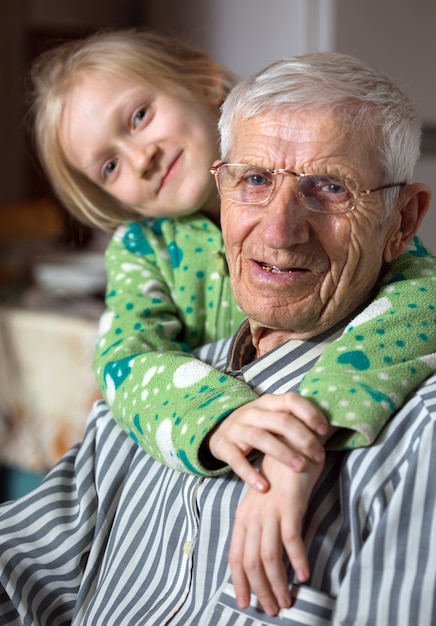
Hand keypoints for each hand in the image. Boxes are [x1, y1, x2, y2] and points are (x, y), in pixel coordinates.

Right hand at [208, 392, 328, 491]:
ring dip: (282, 453)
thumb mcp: (273, 417)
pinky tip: (264, 487)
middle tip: (319, 456)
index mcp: (268, 402)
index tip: (324, 431)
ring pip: (261, 438)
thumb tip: (333, 427)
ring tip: (300, 468)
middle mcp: (252, 412)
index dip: (309, 413)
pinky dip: (250, 474)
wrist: (219, 430)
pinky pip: (237, 460)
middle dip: (303, 439)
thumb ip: (295, 419)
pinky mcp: (224, 445)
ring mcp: (237, 428)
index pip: (291, 400)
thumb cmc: (257, 426)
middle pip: (281, 421)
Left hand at [228, 454, 323, 616]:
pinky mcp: (289, 504)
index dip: (239, 582)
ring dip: (278, 582)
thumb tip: (266, 558)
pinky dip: (296, 559)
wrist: (293, 442)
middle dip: (260, 590)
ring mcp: (269, 510)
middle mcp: (252, 515)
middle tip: (273, 609)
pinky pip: (290, 538)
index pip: (235, 556)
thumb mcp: (266, 502)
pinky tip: (304, 575)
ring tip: (288, 601)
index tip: (246, 603)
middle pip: (249, 561)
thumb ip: (263, 526)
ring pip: (267, 555)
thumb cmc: (282, 476)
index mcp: (244, 515)